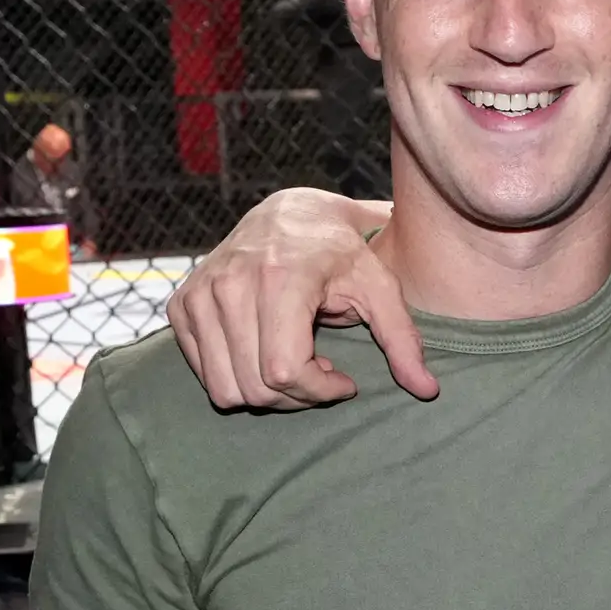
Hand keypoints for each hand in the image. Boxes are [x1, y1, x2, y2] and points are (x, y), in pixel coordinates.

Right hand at [167, 187, 432, 408]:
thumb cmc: (342, 251)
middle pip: (255, 387)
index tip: (345, 380)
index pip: (283, 370)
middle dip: (297, 396)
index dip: (319, 391)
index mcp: (279, 276)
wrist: (289, 212)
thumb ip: (403, 339)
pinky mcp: (183, 304)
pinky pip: (204, 375)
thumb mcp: (380, 286)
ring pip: (225, 389)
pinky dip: (238, 377)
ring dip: (267, 392)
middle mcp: (230, 283)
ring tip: (296, 361)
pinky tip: (267, 350)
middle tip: (322, 372)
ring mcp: (200, 293)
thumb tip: (428, 391)